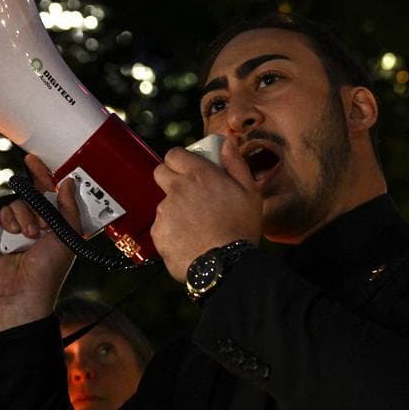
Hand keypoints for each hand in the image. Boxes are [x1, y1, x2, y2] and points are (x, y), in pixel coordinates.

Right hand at [0, 154, 81, 331]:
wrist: (21, 295)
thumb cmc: (48, 273)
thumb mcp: (67, 238)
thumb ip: (69, 208)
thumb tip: (67, 182)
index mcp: (57, 225)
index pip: (50, 193)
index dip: (43, 176)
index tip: (34, 160)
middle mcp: (38, 224)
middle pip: (31, 195)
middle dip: (35, 205)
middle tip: (40, 225)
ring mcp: (18, 229)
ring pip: (16, 203)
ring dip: (24, 216)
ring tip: (29, 236)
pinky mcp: (0, 235)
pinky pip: (1, 213)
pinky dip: (7, 221)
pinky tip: (13, 235)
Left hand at [151, 137, 261, 281]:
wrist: (225, 265)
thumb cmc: (240, 228)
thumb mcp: (250, 192)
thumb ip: (236, 164)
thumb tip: (227, 144)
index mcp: (198, 175)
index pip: (174, 154)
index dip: (180, 160)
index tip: (189, 168)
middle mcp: (177, 189)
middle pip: (160, 173)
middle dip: (170, 178)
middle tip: (188, 193)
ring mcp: (165, 211)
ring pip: (163, 203)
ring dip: (174, 209)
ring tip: (195, 225)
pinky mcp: (158, 233)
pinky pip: (161, 227)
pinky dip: (171, 231)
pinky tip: (189, 240)